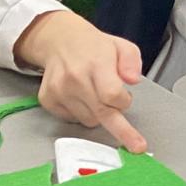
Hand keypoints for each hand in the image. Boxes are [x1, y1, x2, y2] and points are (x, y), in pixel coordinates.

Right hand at [15, 10, 145, 151]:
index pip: (112, 95)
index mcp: (96, 63)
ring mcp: (59, 90)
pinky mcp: (48, 99)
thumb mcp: (122, 46)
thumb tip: (132, 80)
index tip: (127, 101)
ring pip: (88, 120)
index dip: (123, 102)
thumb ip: (132, 62)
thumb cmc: (95, 46)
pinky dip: (82, 113)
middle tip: (137, 145)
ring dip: (99, 114)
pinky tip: (82, 97)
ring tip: (97, 94)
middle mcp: (75, 78)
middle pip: (101, 113)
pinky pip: (72, 119)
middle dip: (122, 130)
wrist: (60, 41)